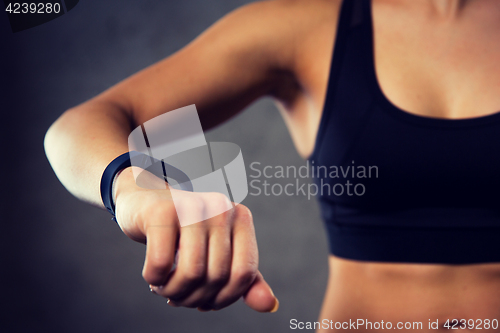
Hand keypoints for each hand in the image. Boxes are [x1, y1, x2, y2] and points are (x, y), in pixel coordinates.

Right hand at [113, 168, 278, 311]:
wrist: (145, 199)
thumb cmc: (183, 231)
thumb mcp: (217, 251)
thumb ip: (242, 278)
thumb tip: (270, 305)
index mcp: (240, 217)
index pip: (244, 273)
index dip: (225, 298)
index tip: (205, 303)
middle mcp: (221, 208)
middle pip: (217, 276)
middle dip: (194, 298)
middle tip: (177, 298)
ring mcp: (192, 206)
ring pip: (191, 273)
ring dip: (173, 292)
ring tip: (164, 289)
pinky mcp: (162, 211)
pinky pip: (161, 263)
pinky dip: (154, 279)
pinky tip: (153, 276)